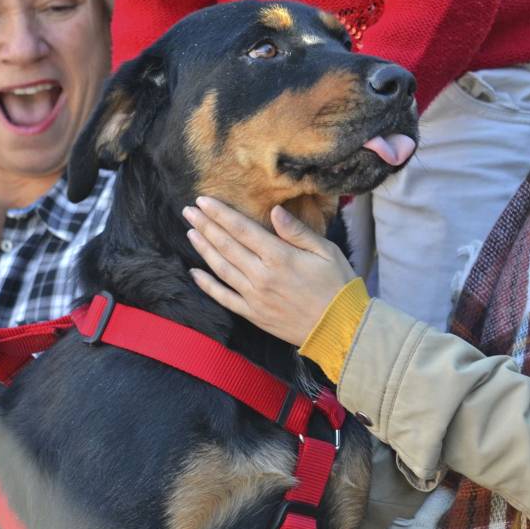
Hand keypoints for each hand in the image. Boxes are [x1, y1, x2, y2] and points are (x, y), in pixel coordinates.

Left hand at [182, 197, 356, 345]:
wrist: (341, 328)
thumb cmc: (338, 285)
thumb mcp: (326, 251)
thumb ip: (297, 231)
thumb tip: (274, 211)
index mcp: (280, 256)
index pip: (241, 229)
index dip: (220, 214)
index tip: (203, 201)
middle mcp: (262, 275)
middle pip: (226, 245)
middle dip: (205, 226)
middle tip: (188, 211)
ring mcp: (255, 297)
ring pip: (221, 268)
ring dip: (203, 249)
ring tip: (190, 232)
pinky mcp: (253, 314)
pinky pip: (224, 298)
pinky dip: (207, 285)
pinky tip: (194, 272)